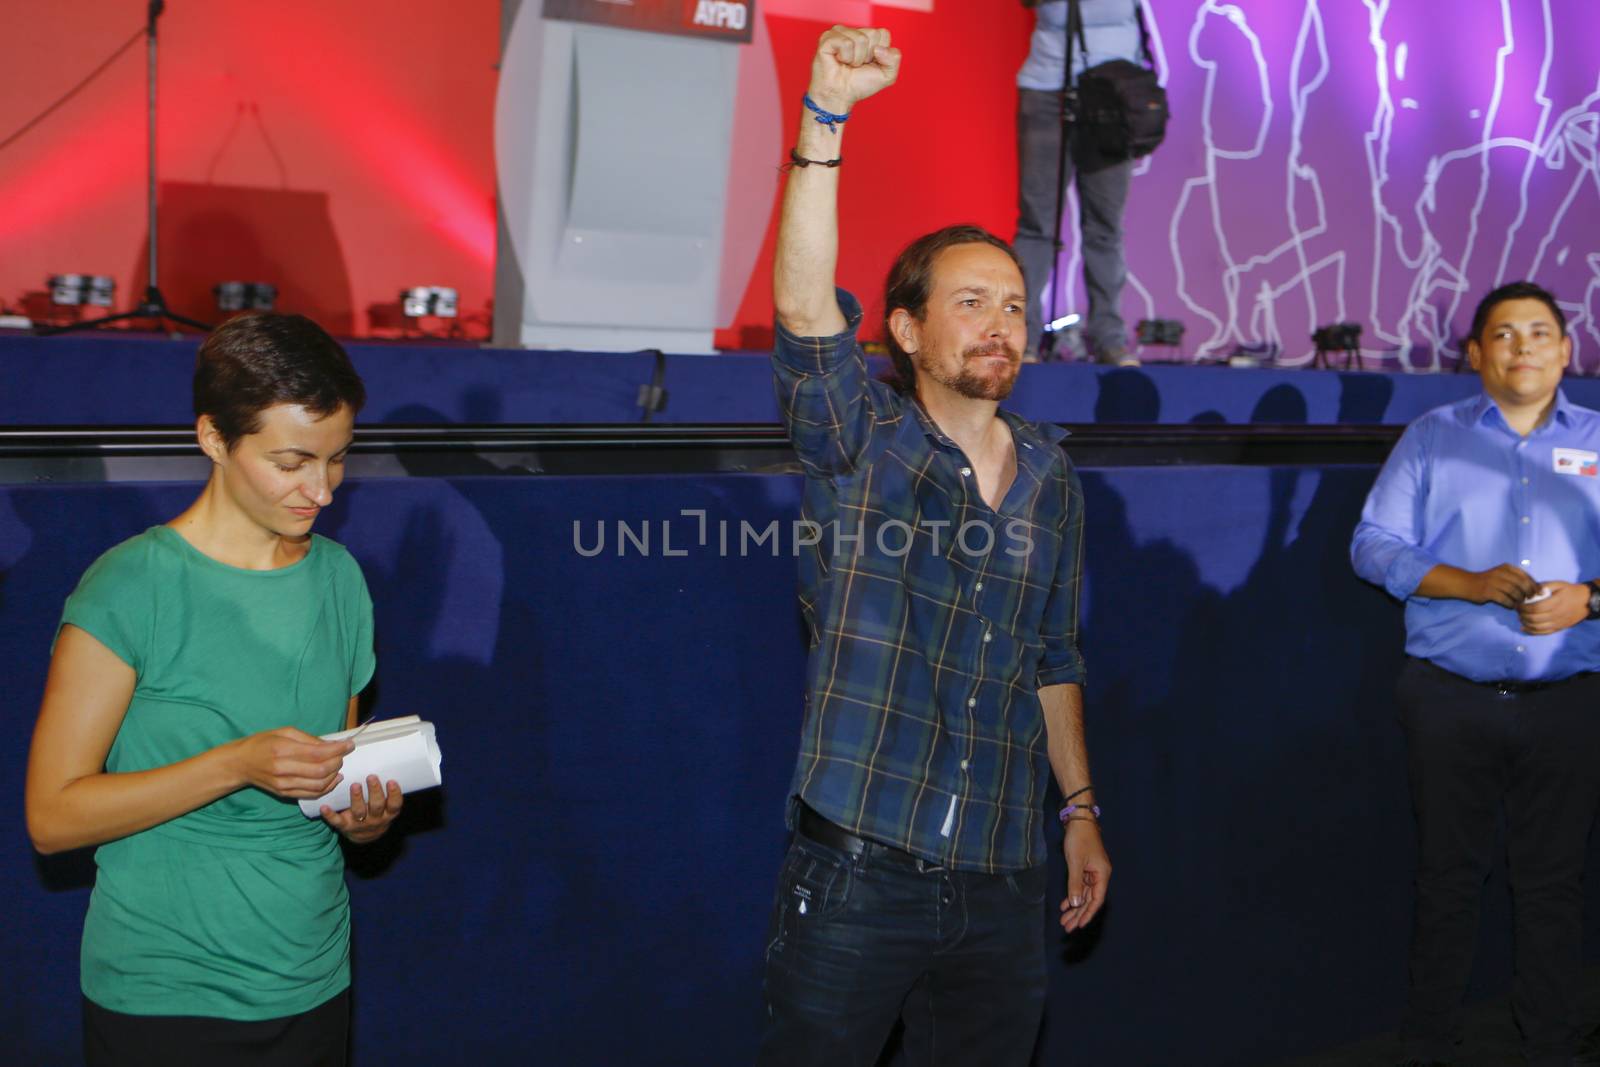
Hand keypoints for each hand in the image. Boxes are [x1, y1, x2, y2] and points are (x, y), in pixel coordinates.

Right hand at [229, 727, 353, 799]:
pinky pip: (312, 794)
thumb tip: (333, 744)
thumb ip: (309, 739)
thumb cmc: (262, 743)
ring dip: (335, 775)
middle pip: (321, 771)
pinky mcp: (284, 794)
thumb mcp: (284, 732)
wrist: (240, 763)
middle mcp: (282, 769)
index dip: (338, 749)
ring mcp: (283, 784)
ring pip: (319, 785)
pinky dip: (327, 787)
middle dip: (338, 762)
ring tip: (339, 765)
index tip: (350, 744)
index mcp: (282, 750)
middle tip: (343, 754)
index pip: (318, 753)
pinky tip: (333, 778)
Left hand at [321, 775, 402, 843]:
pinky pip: (337, 821)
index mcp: (388, 813)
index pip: (394, 804)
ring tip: (355, 785)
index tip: (391, 781)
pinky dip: (330, 815)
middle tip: (371, 777)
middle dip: (375, 791)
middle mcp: (376, 819)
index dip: (394, 794)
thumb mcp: (387, 806)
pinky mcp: (345, 826)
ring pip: (359, 812)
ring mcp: (360, 824)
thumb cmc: (377, 812)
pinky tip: (324, 807)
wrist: (365, 836)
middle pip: (376, 806)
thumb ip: (385, 789)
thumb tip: (384, 760)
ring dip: (356, 799)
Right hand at [809, 26, 900, 113]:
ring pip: (860, 39)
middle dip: (868, 56)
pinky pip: (846, 43)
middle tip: (856, 65)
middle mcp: (854, 31)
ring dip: (856, 59)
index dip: (880, 53)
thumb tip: (879, 48)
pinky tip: (839, 61)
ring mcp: (840, 32)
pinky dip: (845, 57)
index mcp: (868, 36)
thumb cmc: (860, 85)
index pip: (883, 33)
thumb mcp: (887, 75)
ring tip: (847, 64)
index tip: (869, 63)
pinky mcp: (828, 38)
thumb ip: (894, 59)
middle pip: (873, 34)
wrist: (840, 96)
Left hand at [1059, 819, 1109, 932]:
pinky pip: (1080, 887)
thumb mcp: (1076, 862)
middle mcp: (1099, 876)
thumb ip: (1076, 884)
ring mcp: (1092, 873)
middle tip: (1067, 928)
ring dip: (1074, 908)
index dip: (1088, 914)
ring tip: (1064, 920)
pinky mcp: (1085, 868)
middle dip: (1078, 914)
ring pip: (1084, 895)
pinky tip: (1064, 906)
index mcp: (1102, 875)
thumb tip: (1076, 904)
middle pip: (1090, 900)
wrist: (1079, 820)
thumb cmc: (1079, 839)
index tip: (1079, 925)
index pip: (1097, 900)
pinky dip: (1072, 895)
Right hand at [1467, 563, 1539, 607]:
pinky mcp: (1488, 592)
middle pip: (1522, 583)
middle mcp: (1501, 573)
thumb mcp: (1501, 575)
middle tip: (1531, 599)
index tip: (1539, 593)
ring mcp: (1493, 582)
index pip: (1525, 575)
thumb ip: (1515, 579)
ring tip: (1520, 603)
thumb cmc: (1487, 581)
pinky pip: (1505, 599)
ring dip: (1519, 599)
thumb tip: (1533, 588)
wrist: (1466, 584)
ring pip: (1514, 592)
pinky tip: (1511, 606)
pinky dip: (1510, 604)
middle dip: (1529, 593)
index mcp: (1506, 568)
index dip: (1534, 585)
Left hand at [1518, 579, 1589, 634]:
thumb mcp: (1559, 584)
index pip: (1536, 607)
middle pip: (1535, 618)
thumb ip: (1544, 586)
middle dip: (1522, 614)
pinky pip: (1544, 632)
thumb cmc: (1570, 591)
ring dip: (1525, 623)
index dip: (1524, 607)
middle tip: (1517, 610)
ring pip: (1538, 627)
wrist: (1586, 602)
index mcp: (1557, 602)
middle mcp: (1558, 614)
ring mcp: (1559, 622)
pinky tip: (1524, 628)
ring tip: (1520, 617)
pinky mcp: (1560, 628)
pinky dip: (1532, 632)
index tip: (1517, 603)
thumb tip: (1532, 591)